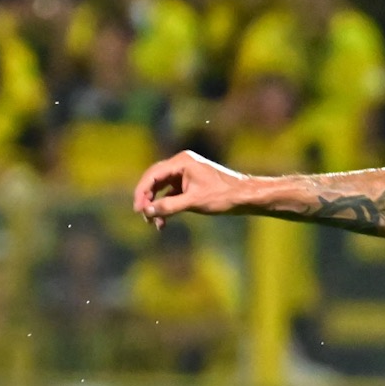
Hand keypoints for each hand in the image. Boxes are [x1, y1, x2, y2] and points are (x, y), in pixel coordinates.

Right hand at [134, 150, 248, 226]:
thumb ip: (169, 206)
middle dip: (148, 199)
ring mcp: (186, 173)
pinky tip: (164, 221)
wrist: (247, 197)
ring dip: (158, 205)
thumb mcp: (194, 202)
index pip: (153, 175)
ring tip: (154, 223)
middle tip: (143, 216)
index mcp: (181, 162)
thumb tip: (148, 211)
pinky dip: (168, 205)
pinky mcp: (191, 183)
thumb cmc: (224, 196)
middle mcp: (182, 164)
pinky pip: (173, 193)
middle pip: (155, 180)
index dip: (142, 192)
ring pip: (163, 188)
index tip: (138, 208)